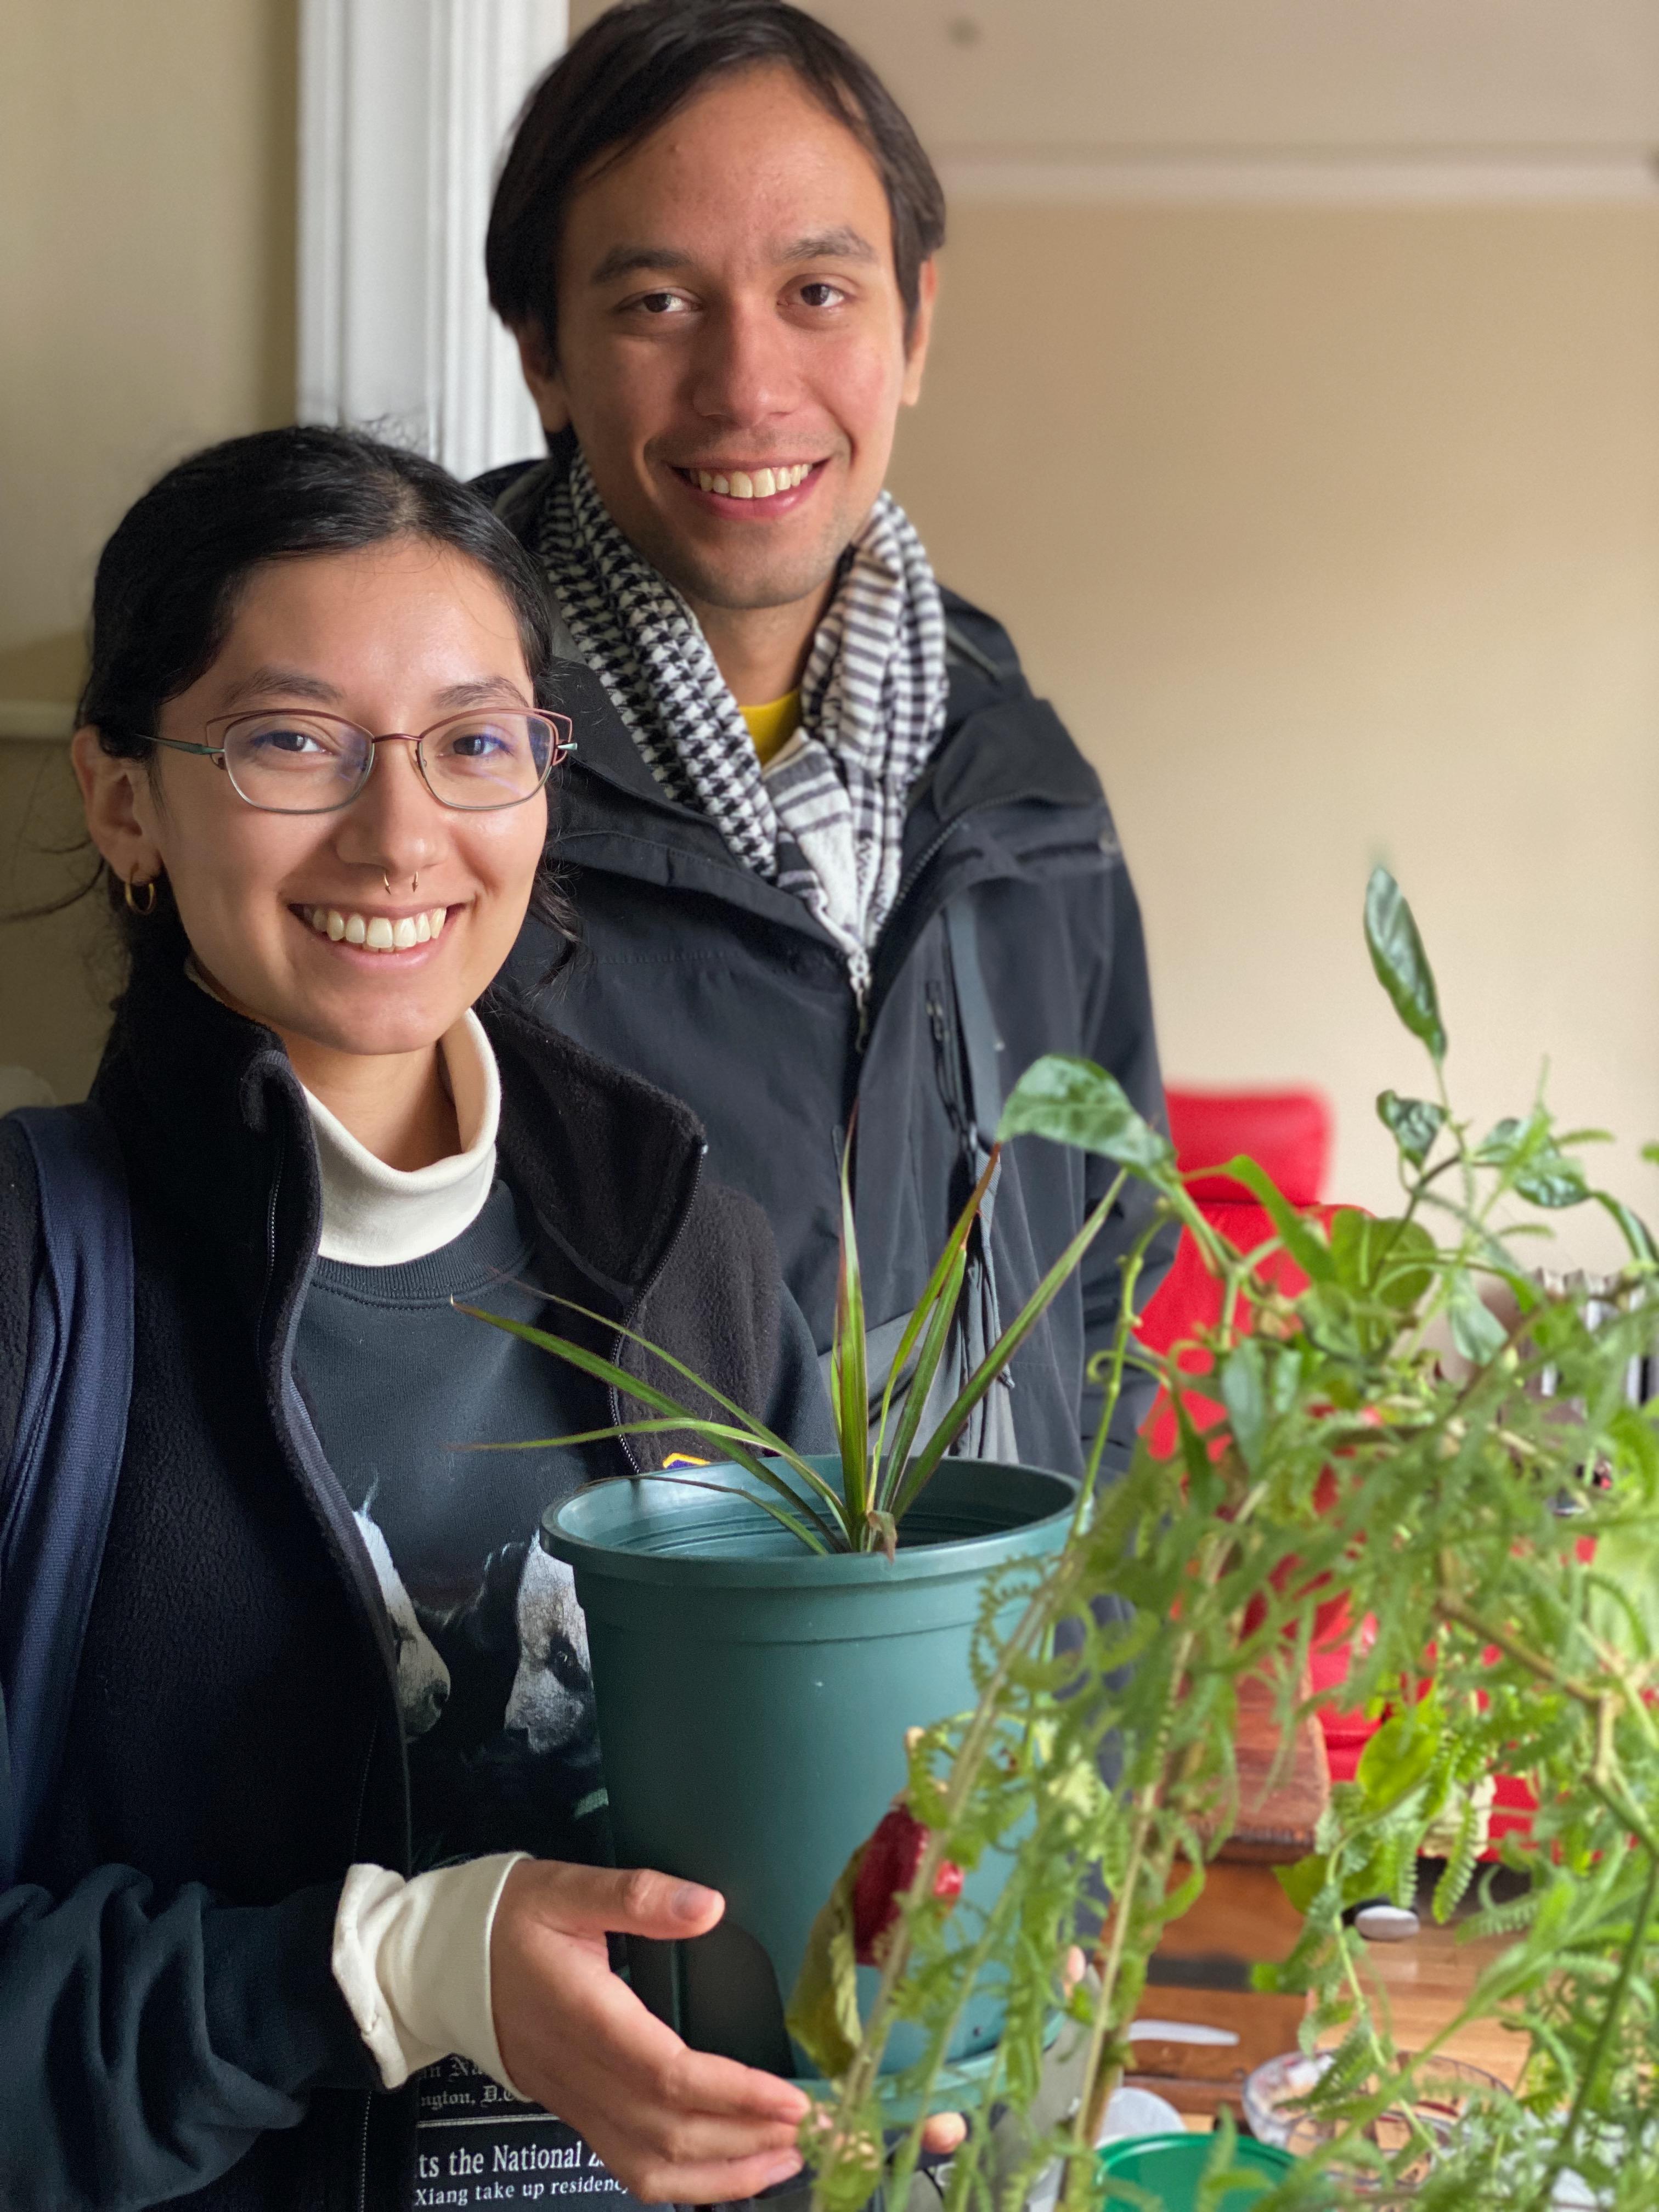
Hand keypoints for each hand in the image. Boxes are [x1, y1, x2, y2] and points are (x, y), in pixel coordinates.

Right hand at [491, 1861, 808, 2203]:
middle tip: (813, 2130)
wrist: (436, 1963)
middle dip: (746, 2140)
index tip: (790, 2099)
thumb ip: (636, 1895)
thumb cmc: (505, 1919)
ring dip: (722, 2175)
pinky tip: (726, 2169)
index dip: (733, 2095)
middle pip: (669, 2131)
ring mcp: (575, 2102)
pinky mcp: (574, 2111)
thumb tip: (708, 1905)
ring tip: (784, 2159)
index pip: (669, 2076)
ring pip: (650, 2165)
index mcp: (586, 2018)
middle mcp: (581, 2074)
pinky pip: (630, 2166)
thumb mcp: (566, 1887)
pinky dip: (684, 2181)